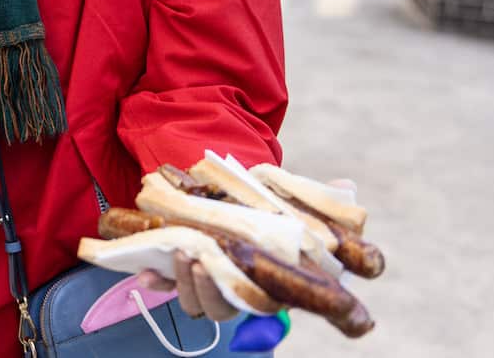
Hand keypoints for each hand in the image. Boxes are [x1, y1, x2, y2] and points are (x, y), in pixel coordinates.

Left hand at [135, 176, 358, 322]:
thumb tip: (347, 187)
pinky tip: (146, 273)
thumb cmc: (265, 203)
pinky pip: (165, 284)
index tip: (235, 280)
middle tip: (199, 261)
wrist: (227, 189)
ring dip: (183, 282)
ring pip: (193, 300)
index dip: (253, 297)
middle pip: (220, 307)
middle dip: (206, 290)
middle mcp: (234, 286)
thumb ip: (319, 197)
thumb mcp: (290, 199)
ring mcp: (205, 279)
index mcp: (264, 279)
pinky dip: (156, 280)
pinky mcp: (179, 267)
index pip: (261, 300)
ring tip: (181, 252)